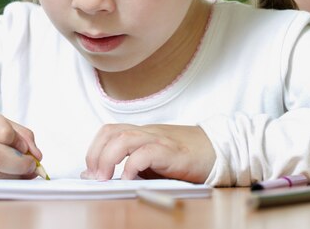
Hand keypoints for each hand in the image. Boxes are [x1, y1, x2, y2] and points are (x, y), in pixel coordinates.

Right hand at [0, 104, 41, 178]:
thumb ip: (16, 131)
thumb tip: (36, 154)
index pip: (0, 130)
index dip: (19, 142)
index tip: (27, 148)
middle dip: (19, 164)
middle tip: (31, 166)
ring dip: (13, 176)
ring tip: (22, 172)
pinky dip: (0, 181)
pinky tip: (7, 176)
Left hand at [81, 124, 214, 182]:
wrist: (218, 150)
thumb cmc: (184, 158)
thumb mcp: (151, 162)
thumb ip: (125, 165)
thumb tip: (93, 175)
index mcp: (141, 134)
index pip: (109, 131)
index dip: (94, 149)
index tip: (90, 171)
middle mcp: (147, 133)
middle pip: (111, 132)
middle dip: (96, 154)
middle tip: (96, 177)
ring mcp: (159, 140)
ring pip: (125, 138)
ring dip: (108, 158)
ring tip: (106, 179)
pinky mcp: (172, 152)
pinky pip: (146, 153)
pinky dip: (132, 166)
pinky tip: (129, 179)